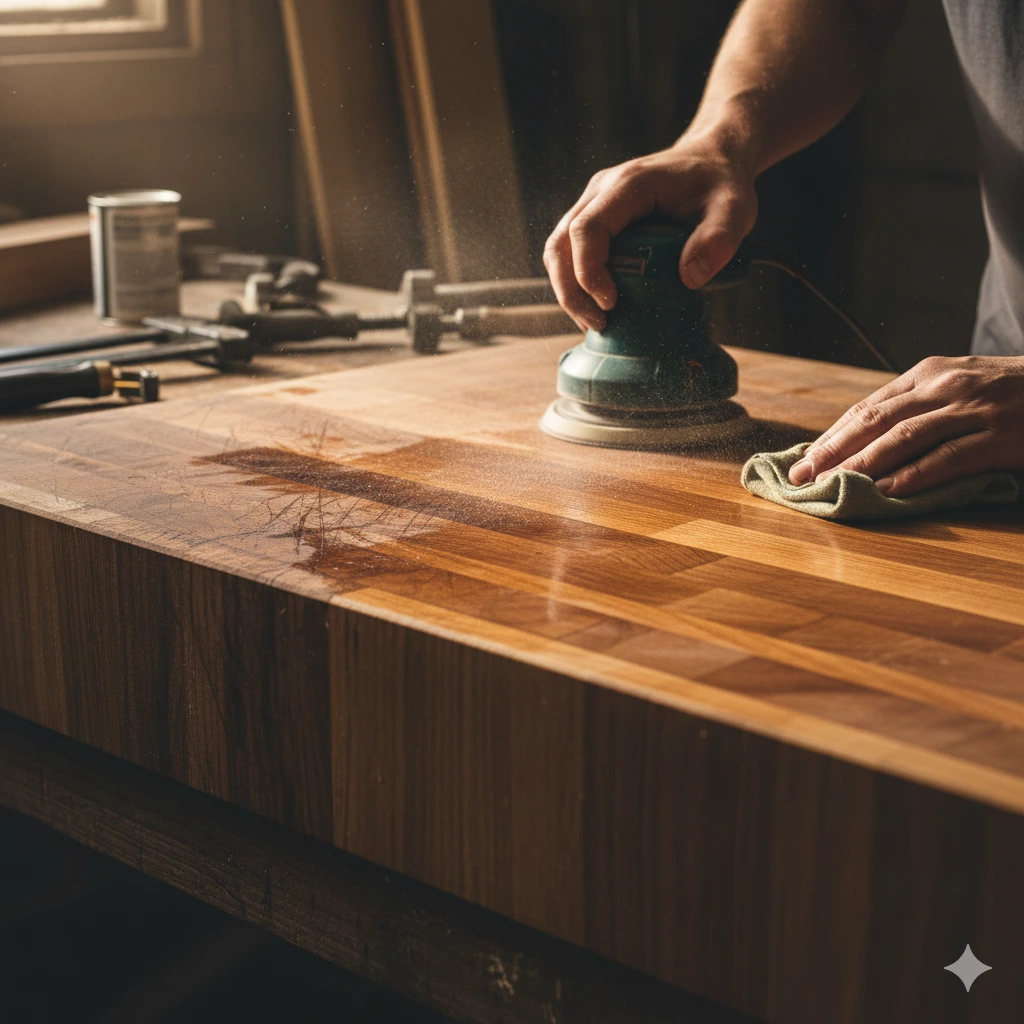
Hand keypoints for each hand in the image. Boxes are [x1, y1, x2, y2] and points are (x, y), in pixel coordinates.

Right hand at [542, 131, 757, 331]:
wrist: (711, 160)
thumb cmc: (720, 183)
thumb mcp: (734, 209)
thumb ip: (718, 240)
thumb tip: (688, 278)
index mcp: (628, 185)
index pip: (587, 229)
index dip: (589, 271)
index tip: (611, 303)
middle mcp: (600, 192)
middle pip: (560, 244)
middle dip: (571, 291)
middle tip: (598, 323)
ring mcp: (594, 205)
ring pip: (558, 252)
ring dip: (569, 291)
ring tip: (596, 322)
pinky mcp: (596, 220)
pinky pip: (571, 254)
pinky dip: (576, 284)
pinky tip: (597, 307)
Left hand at [788, 355, 1023, 495]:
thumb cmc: (1009, 392)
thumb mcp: (960, 384)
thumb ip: (917, 405)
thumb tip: (863, 440)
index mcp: (929, 372)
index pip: (867, 407)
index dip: (831, 435)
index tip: (802, 459)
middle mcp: (946, 385)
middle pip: (875, 420)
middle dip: (833, 450)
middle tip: (801, 476)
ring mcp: (974, 409)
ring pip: (903, 437)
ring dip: (861, 464)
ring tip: (832, 485)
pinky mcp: (999, 437)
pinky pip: (946, 459)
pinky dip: (911, 476)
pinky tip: (885, 492)